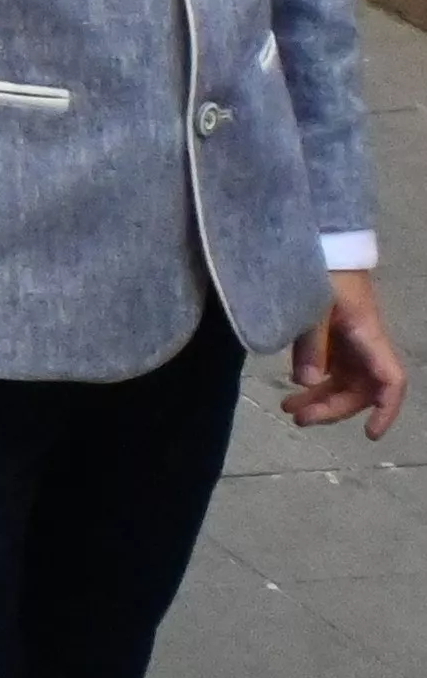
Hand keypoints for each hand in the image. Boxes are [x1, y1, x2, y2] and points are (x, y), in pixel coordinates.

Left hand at [289, 270, 406, 439]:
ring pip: (343, 382)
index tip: (369, 434)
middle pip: (360, 390)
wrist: (325, 243)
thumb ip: (311, 343)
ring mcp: (350, 341)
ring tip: (288, 409)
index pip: (390, 382)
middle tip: (297, 417)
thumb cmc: (323, 270)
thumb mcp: (315, 305)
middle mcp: (364, 344)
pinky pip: (331, 367)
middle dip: (333, 408)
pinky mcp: (334, 335)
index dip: (385, 410)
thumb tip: (308, 383)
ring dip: (320, 398)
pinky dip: (315, 380)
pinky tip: (294, 385)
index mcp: (368, 337)